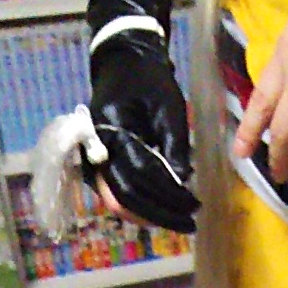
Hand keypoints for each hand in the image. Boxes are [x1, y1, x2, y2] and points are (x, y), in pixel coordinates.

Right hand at [89, 30, 198, 231]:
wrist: (124, 64)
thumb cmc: (149, 83)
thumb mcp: (170, 110)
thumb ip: (175, 150)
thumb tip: (181, 187)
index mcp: (112, 129)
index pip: (140, 175)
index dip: (168, 196)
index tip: (194, 206)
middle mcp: (96, 148)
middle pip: (125, 198)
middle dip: (159, 214)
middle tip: (189, 223)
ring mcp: (93, 160)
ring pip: (118, 202)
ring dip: (149, 215)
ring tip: (180, 220)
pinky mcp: (99, 166)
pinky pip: (117, 195)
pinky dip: (140, 207)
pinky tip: (164, 211)